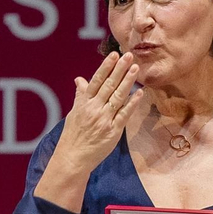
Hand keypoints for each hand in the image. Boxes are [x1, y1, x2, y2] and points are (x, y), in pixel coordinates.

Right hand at [34, 54, 143, 210]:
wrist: (72, 158)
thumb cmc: (73, 136)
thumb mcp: (74, 113)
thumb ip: (80, 95)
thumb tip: (79, 79)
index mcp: (84, 103)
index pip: (96, 80)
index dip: (106, 67)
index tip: (114, 55)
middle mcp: (94, 109)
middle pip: (109, 85)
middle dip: (120, 69)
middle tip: (130, 55)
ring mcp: (104, 120)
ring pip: (118, 97)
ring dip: (128, 81)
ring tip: (136, 68)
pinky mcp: (113, 131)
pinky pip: (124, 115)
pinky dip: (132, 103)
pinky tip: (140, 93)